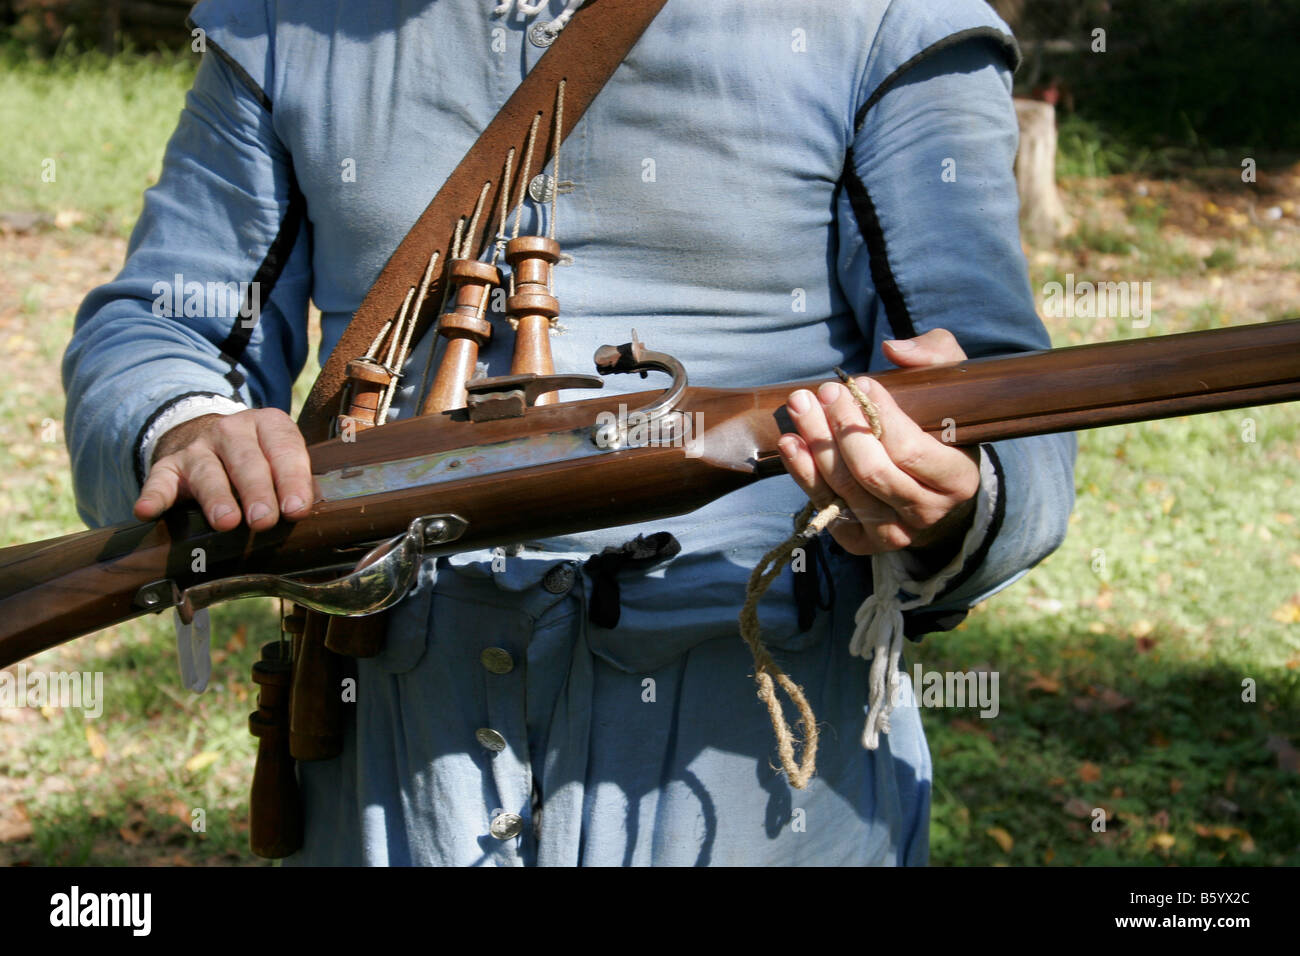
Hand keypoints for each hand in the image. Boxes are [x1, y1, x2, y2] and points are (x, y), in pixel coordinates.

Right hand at [133, 409, 313, 531]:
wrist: (208, 435)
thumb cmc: (259, 458)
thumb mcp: (281, 458)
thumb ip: (296, 480)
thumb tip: (306, 516)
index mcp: (268, 425)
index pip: (284, 449)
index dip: (292, 480)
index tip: (296, 509)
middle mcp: (232, 430)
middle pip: (246, 460)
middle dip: (257, 491)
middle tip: (264, 520)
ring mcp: (198, 447)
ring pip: (207, 472)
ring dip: (217, 497)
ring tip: (226, 522)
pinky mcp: (168, 465)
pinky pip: (158, 480)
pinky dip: (153, 496)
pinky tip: (147, 511)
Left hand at [777, 328, 980, 557]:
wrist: (926, 482)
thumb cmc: (938, 426)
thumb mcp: (951, 385)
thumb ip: (934, 356)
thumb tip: (894, 350)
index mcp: (958, 479)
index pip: (911, 450)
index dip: (880, 416)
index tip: (859, 382)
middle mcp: (927, 512)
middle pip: (872, 472)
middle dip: (842, 427)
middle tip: (824, 392)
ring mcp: (892, 531)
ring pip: (845, 489)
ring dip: (816, 443)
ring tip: (800, 406)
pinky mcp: (859, 540)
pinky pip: (825, 506)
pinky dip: (803, 473)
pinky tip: (791, 442)